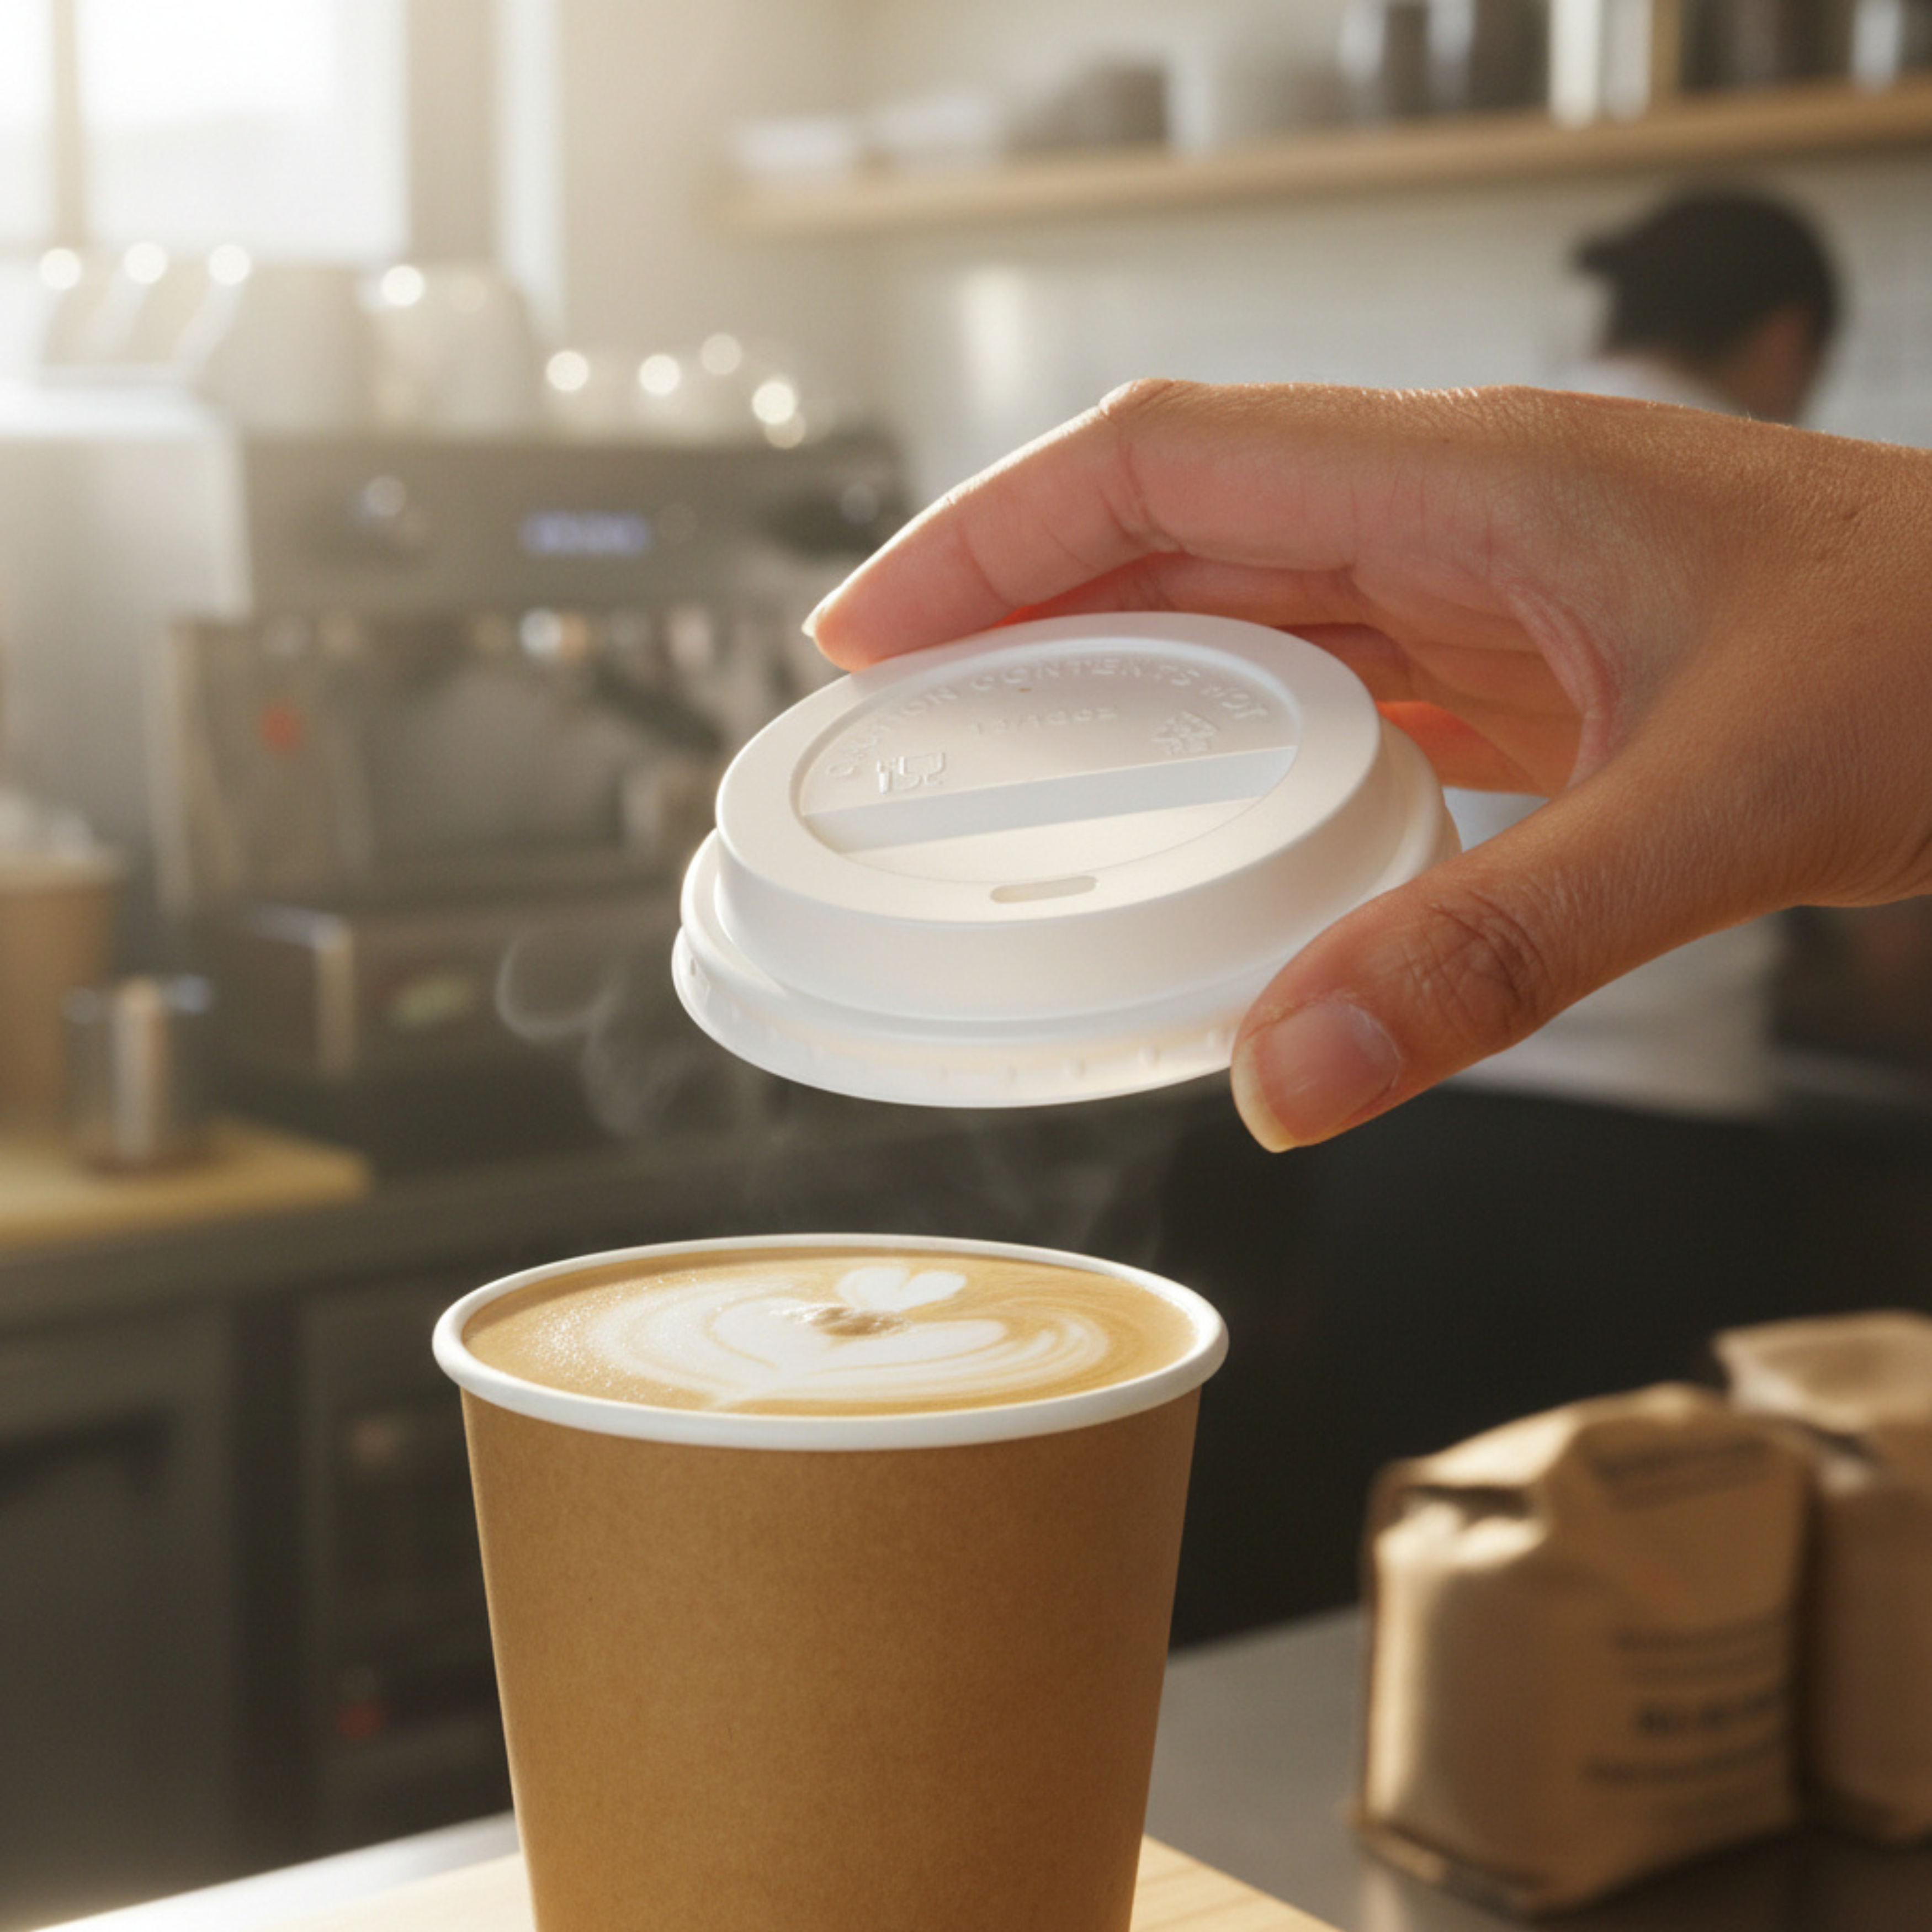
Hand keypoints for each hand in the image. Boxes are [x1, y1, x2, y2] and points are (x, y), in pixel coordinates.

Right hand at [808, 381, 1931, 1148]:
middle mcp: (1460, 511)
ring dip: (1109, 669)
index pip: (1165, 460)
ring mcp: (1489, 586)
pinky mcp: (1522, 663)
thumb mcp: (1726, 809)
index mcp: (1475, 479)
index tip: (870, 629)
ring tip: (998, 763)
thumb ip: (1500, 947)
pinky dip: (1226, 736)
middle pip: (1173, 526)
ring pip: (1241, 602)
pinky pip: (1327, 679)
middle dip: (1011, 607)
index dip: (990, 534)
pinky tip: (1182, 812)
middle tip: (891, 720)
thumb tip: (1292, 1072)